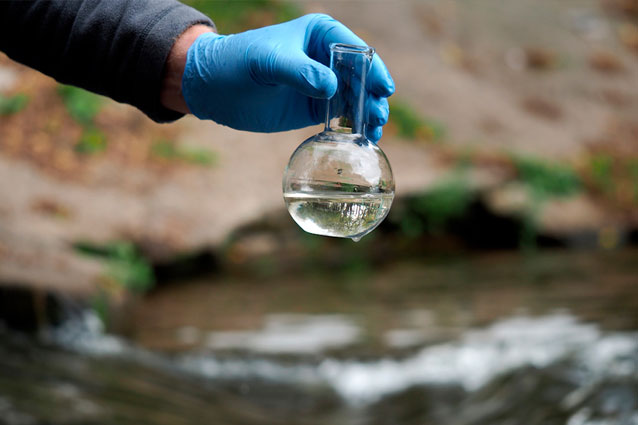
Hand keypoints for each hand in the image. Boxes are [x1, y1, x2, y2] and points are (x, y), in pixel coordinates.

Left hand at [181, 14, 394, 141]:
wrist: (213, 89)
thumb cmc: (237, 63)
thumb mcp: (267, 63)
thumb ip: (300, 72)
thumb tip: (332, 87)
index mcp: (319, 34)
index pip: (355, 49)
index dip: (372, 68)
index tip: (382, 88)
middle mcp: (326, 58)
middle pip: (362, 76)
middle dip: (373, 95)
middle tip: (378, 116)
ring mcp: (322, 84)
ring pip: (356, 98)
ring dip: (368, 114)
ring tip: (375, 131)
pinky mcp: (315, 108)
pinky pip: (342, 117)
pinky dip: (354, 127)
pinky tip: (364, 139)